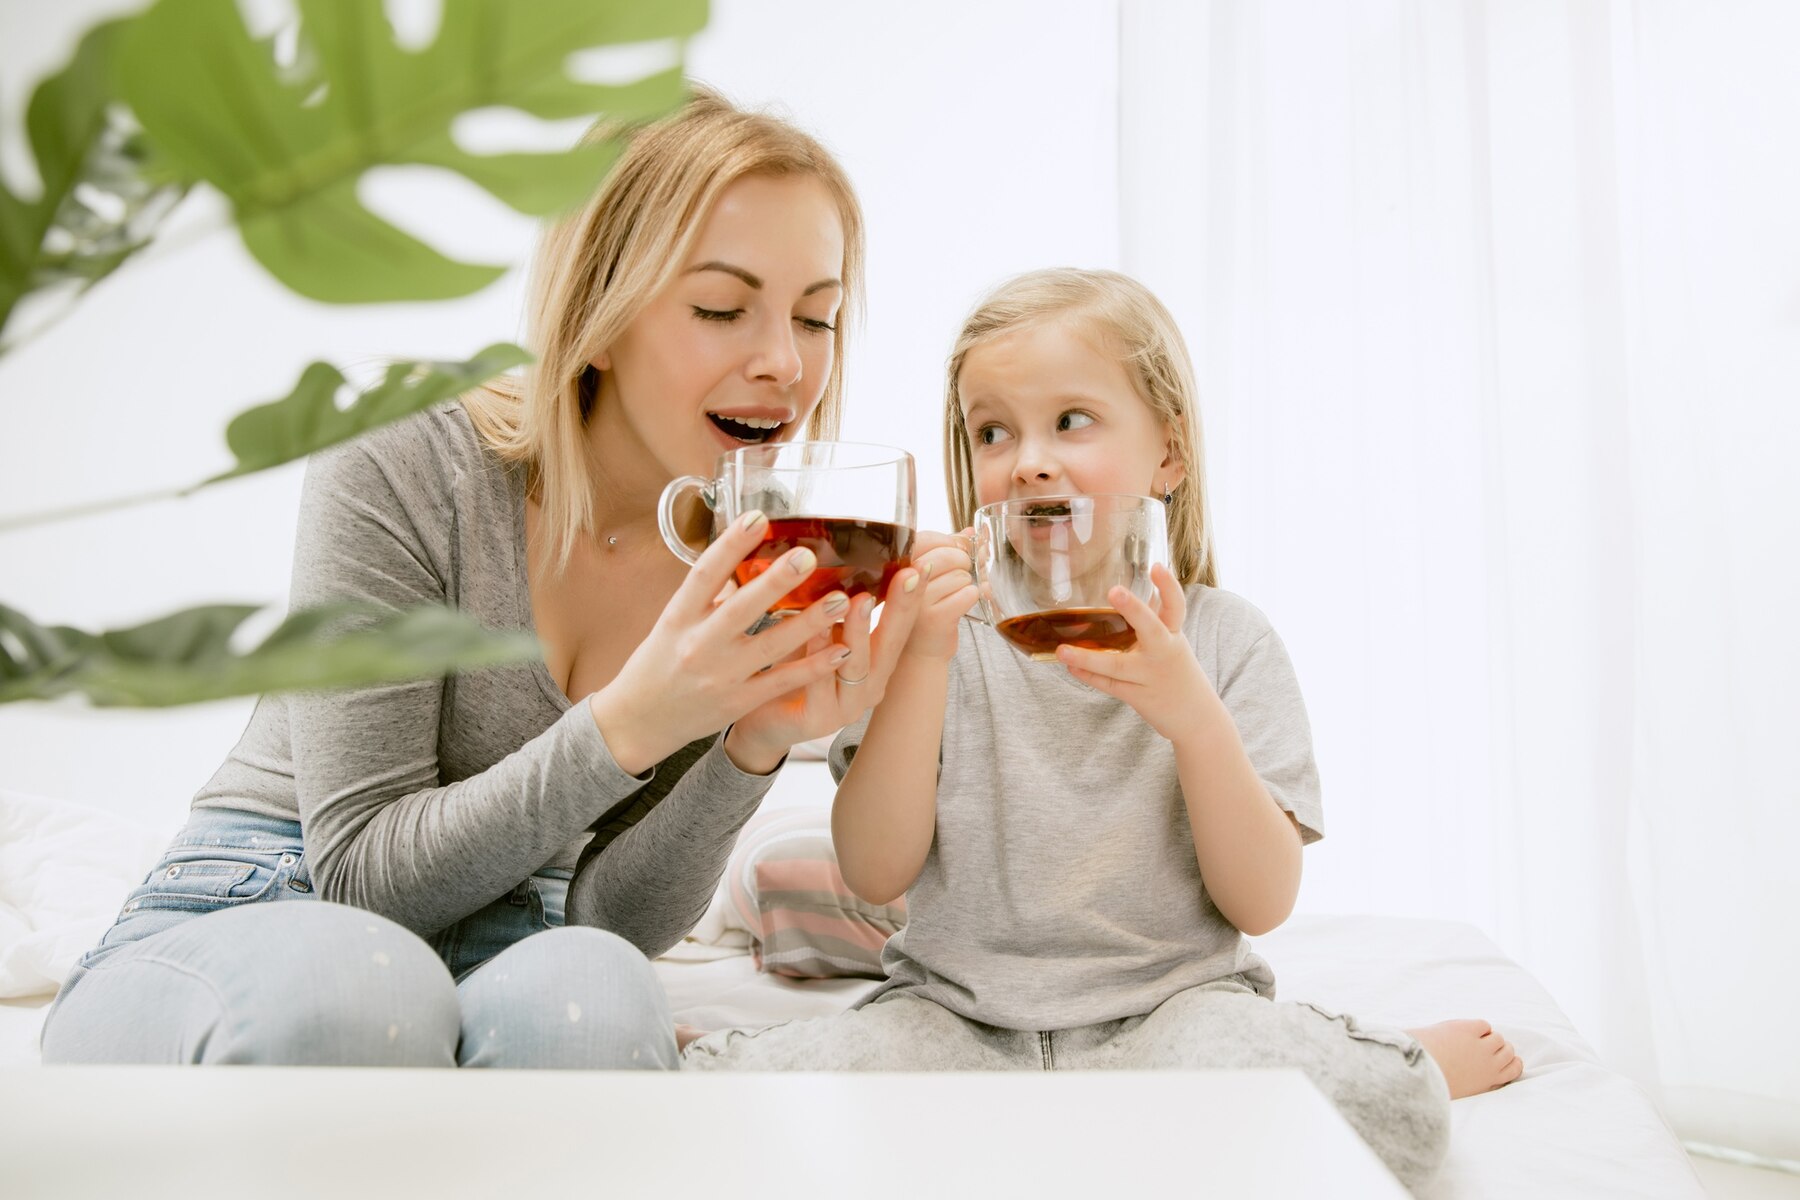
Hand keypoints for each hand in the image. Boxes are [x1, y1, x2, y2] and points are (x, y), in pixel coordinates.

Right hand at [587, 509, 923, 774]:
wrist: (641, 720)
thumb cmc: (660, 662)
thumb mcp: (674, 622)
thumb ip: (709, 595)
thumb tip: (742, 558)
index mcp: (679, 617)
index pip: (704, 574)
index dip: (731, 545)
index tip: (757, 518)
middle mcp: (698, 644)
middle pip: (740, 608)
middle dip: (775, 582)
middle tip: (807, 556)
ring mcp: (720, 676)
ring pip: (771, 646)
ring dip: (809, 623)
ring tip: (841, 600)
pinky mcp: (738, 702)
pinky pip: (782, 682)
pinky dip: (813, 667)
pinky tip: (841, 650)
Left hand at [725, 562, 930, 770]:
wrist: (762, 721)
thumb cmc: (793, 669)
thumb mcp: (819, 633)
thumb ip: (833, 606)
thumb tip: (839, 552)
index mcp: (874, 663)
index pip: (900, 627)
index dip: (911, 599)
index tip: (919, 566)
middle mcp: (868, 685)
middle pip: (890, 644)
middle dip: (900, 608)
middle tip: (908, 576)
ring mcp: (846, 706)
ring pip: (858, 665)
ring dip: (858, 630)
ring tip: (859, 600)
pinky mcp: (818, 720)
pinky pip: (820, 687)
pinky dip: (818, 657)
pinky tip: (813, 633)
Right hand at [902, 527, 978, 660]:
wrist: (917, 653)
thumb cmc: (922, 611)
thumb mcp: (926, 578)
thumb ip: (946, 551)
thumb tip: (970, 532)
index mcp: (896, 566)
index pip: (928, 538)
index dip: (948, 542)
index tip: (955, 551)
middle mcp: (902, 582)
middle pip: (948, 555)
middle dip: (962, 563)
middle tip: (957, 576)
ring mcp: (919, 601)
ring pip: (962, 575)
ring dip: (965, 584)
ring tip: (952, 596)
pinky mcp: (937, 618)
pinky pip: (970, 593)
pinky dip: (972, 598)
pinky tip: (959, 606)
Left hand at [1055, 564, 1214, 740]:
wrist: (1197, 717)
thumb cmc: (1178, 672)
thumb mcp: (1172, 643)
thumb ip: (1156, 620)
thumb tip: (1138, 593)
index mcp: (1173, 635)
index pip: (1176, 607)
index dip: (1168, 586)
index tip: (1157, 566)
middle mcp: (1164, 653)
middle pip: (1151, 629)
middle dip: (1134, 610)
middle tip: (1115, 591)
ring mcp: (1151, 677)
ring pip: (1118, 666)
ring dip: (1088, 658)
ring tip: (1061, 650)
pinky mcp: (1140, 697)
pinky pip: (1110, 685)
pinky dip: (1089, 676)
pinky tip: (1070, 666)